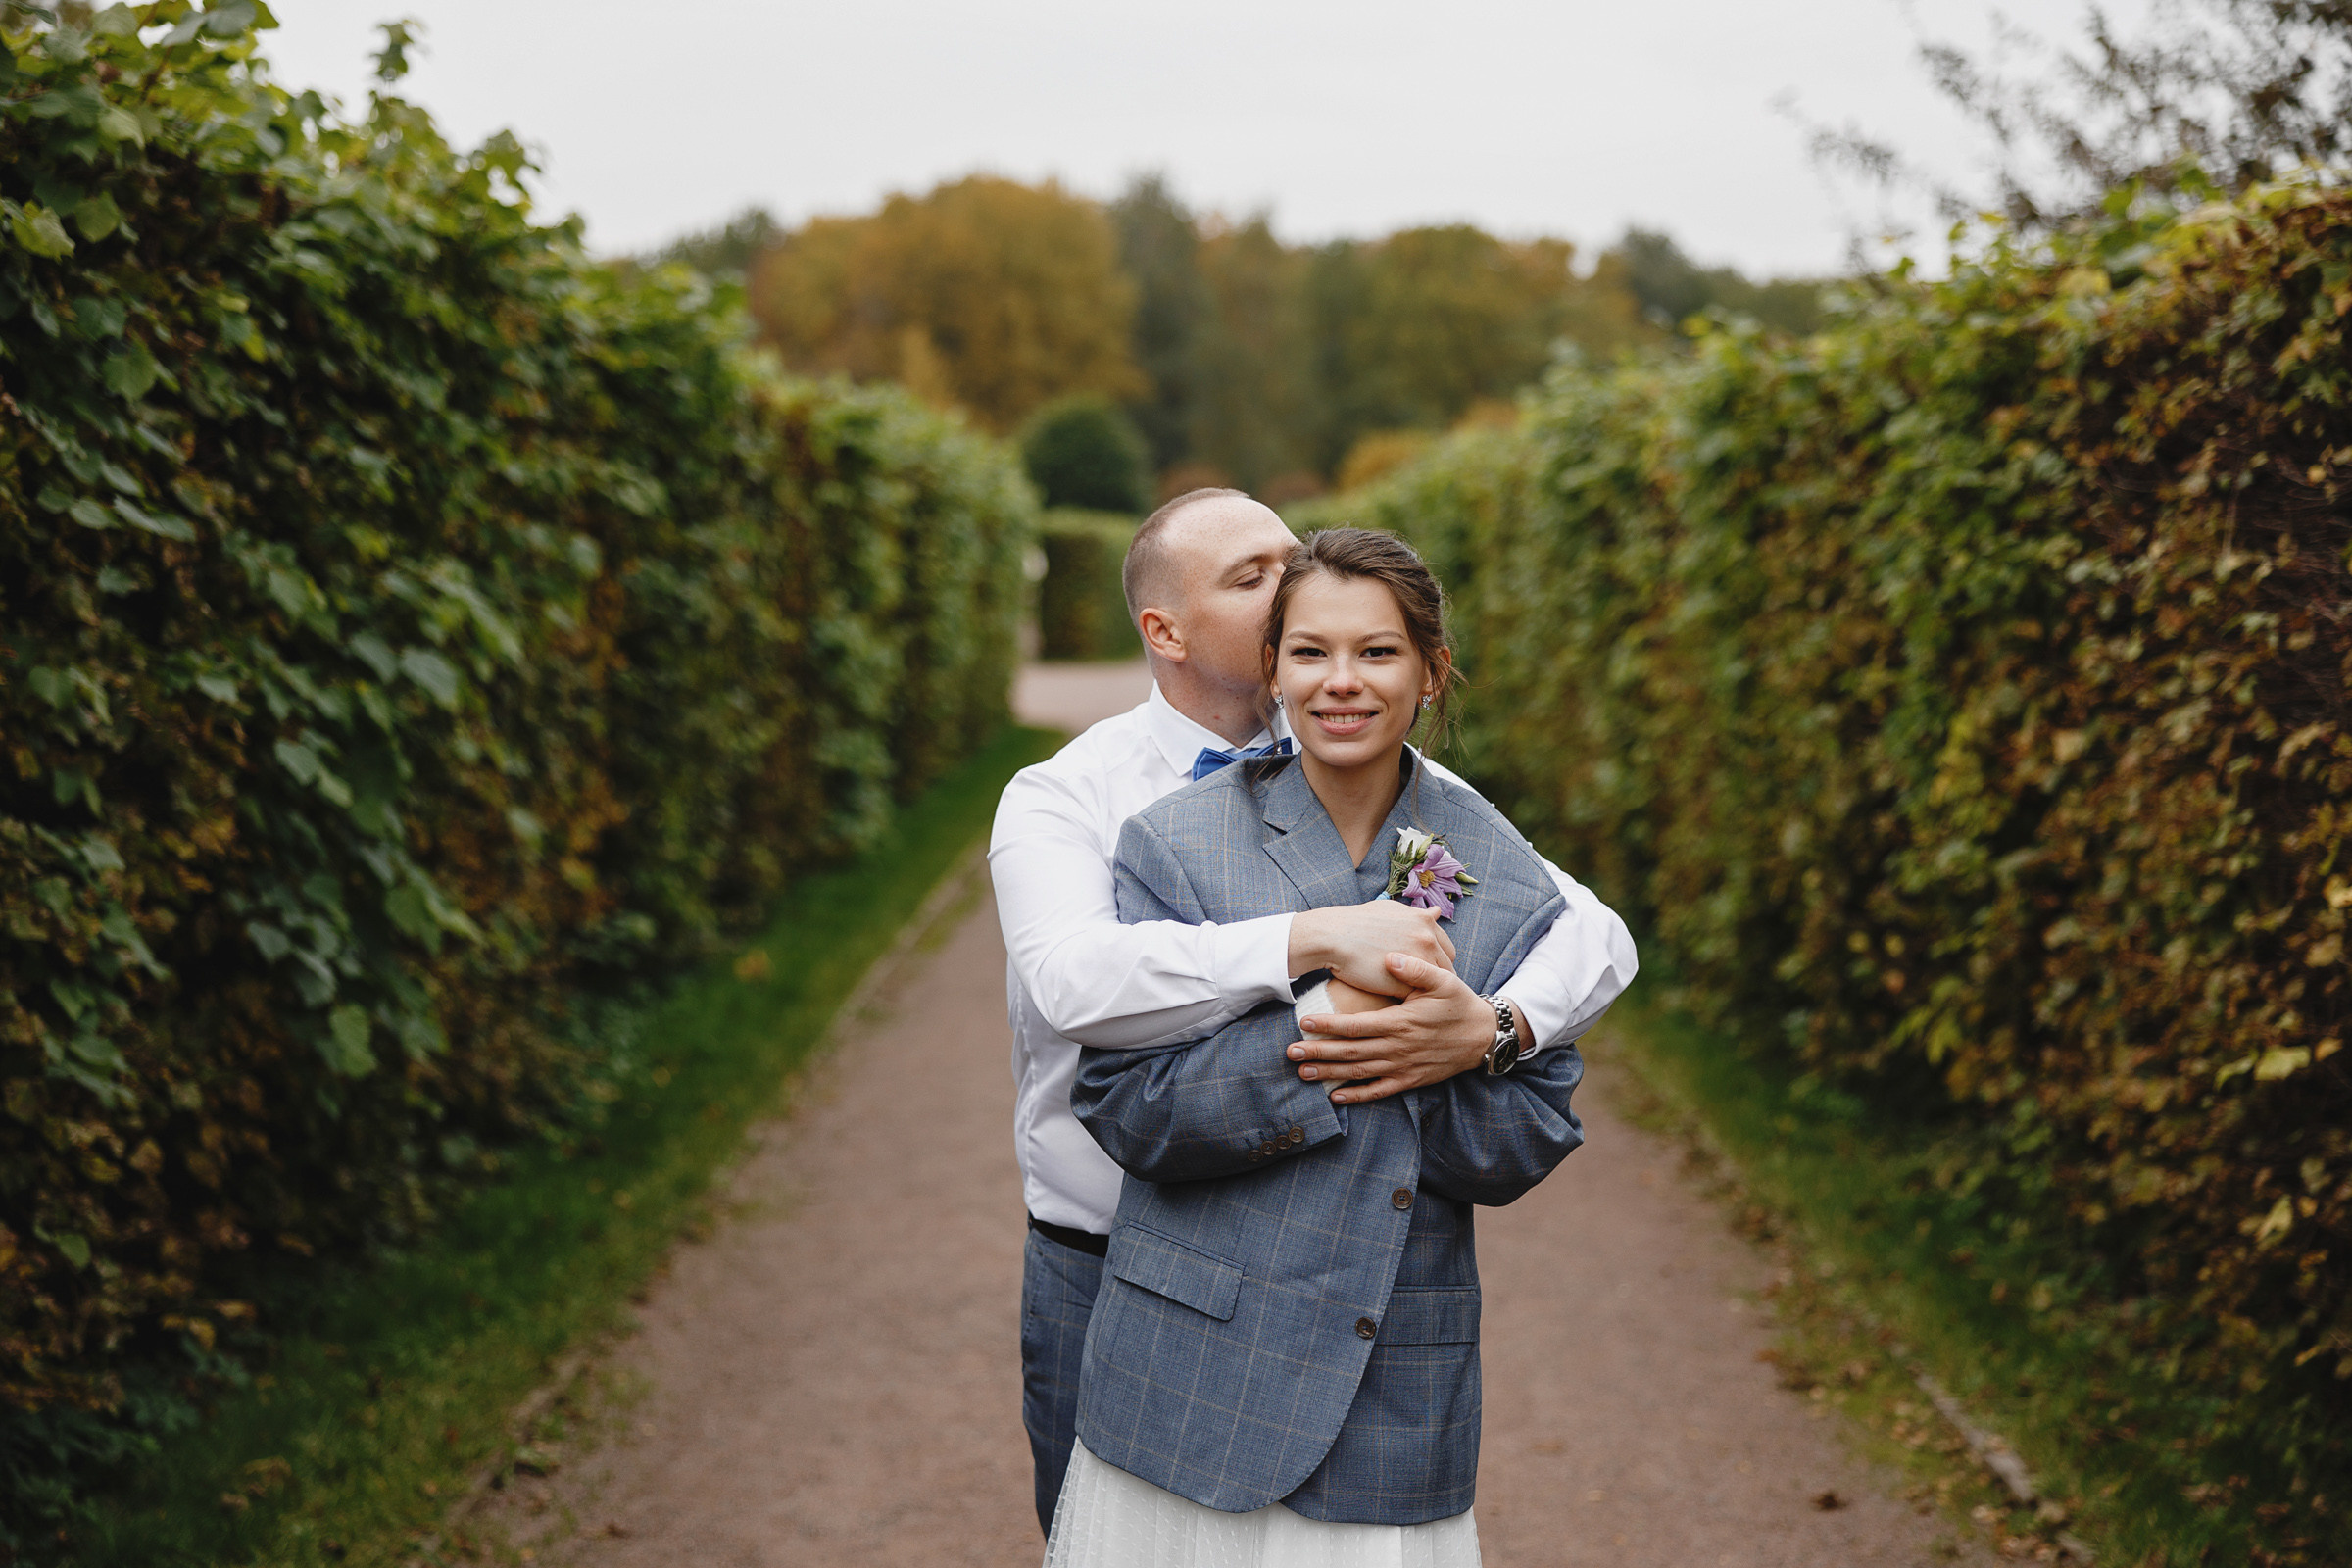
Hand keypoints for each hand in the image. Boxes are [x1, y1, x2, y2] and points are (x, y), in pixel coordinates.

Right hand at [1288, 901, 1454, 996]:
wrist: (1331, 936)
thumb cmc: (1356, 923)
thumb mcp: (1390, 911)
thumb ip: (1417, 915)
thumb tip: (1436, 912)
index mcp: (1424, 922)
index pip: (1447, 949)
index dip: (1437, 960)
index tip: (1426, 969)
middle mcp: (1427, 939)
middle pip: (1446, 967)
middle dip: (1437, 976)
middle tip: (1421, 985)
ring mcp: (1418, 961)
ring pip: (1435, 984)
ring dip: (1427, 990)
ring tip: (1416, 997)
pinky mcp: (1406, 983)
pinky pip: (1417, 997)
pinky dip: (1411, 1000)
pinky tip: (1401, 1000)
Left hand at [1288, 955, 1495, 1103]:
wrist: (1484, 1036)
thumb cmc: (1459, 1003)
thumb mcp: (1443, 980)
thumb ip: (1415, 969)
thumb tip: (1390, 957)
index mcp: (1401, 1022)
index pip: (1357, 1025)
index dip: (1329, 1025)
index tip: (1304, 1023)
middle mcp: (1398, 1047)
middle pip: (1351, 1052)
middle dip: (1319, 1052)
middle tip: (1290, 1052)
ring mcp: (1403, 1067)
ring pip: (1360, 1073)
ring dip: (1330, 1074)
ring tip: (1303, 1072)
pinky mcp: (1410, 1080)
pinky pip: (1379, 1091)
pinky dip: (1357, 1096)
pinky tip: (1335, 1097)